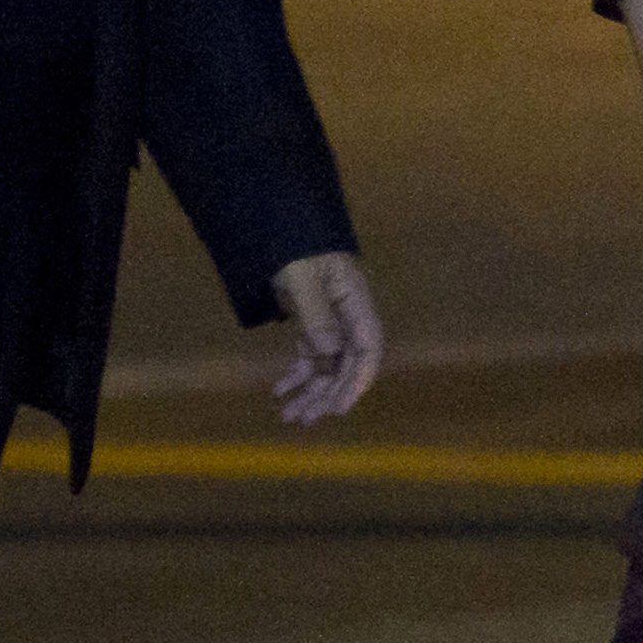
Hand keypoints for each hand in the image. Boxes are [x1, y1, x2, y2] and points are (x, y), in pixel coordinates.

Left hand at [268, 251, 382, 423]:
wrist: (275, 224)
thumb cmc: (291, 246)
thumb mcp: (300, 278)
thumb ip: (316, 316)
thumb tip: (329, 355)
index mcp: (354, 301)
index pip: (368, 347)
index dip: (357, 380)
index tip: (340, 407)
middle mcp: (348, 316)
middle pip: (346, 363)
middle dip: (328, 394)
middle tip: (306, 419)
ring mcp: (330, 322)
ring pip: (327, 366)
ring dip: (310, 392)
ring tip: (290, 417)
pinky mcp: (312, 325)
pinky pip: (309, 357)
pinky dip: (296, 376)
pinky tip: (279, 392)